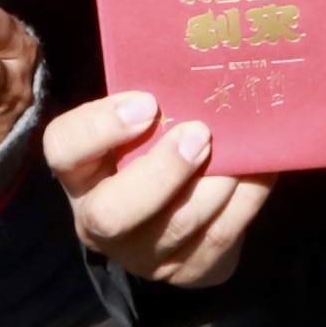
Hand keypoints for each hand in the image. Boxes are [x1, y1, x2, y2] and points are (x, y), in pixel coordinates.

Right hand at [44, 94, 272, 287]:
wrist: (172, 212)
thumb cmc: (152, 145)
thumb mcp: (137, 124)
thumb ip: (148, 103)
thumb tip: (191, 54)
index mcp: (79, 173)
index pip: (65, 149)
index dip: (101, 127)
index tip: (147, 103)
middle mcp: (98, 222)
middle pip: (112, 213)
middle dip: (162, 172)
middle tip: (199, 134)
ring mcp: (143, 256)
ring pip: (179, 226)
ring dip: (218, 182)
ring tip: (242, 147)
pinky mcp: (188, 272)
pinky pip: (220, 239)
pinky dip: (247, 198)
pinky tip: (260, 168)